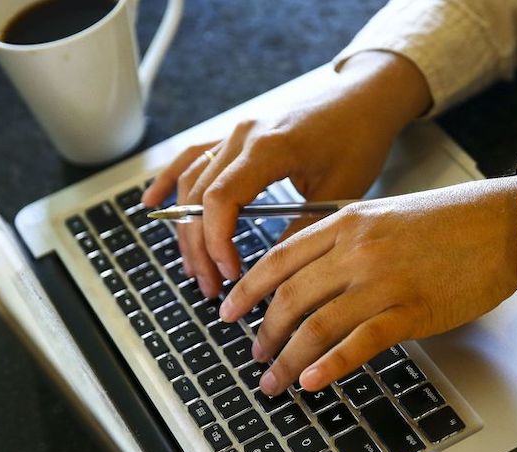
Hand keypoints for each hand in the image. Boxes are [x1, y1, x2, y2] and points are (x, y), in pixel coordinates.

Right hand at [140, 51, 431, 296]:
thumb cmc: (359, 138)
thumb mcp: (340, 191)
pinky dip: (170, 181)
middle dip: (200, 247)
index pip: (221, 199)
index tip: (230, 273)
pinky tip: (151, 204)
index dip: (216, 241)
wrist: (364, 99)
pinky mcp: (236, 135)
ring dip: (188, 229)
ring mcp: (235, 133)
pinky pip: (192, 157)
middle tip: (212, 286)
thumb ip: (303, 229)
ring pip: (192, 183)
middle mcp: (243, 136)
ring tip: (196, 268)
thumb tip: (275, 272)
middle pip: (200, 197)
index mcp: (269, 147)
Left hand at [218, 176, 516, 395]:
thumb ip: (347, 240)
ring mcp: (383, 281)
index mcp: (347, 222)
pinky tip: (312, 381)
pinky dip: (330, 365)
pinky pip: (360, 342)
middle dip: (264, 332)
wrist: (504, 224)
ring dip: (288, 358)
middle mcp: (358, 250)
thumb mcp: (386, 215)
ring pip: (317, 324)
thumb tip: (313, 276)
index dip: (248, 289)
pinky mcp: (411, 310)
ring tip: (274, 380)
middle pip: (291, 296)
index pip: (280, 258)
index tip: (229, 310)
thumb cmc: (452, 221)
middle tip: (254, 355)